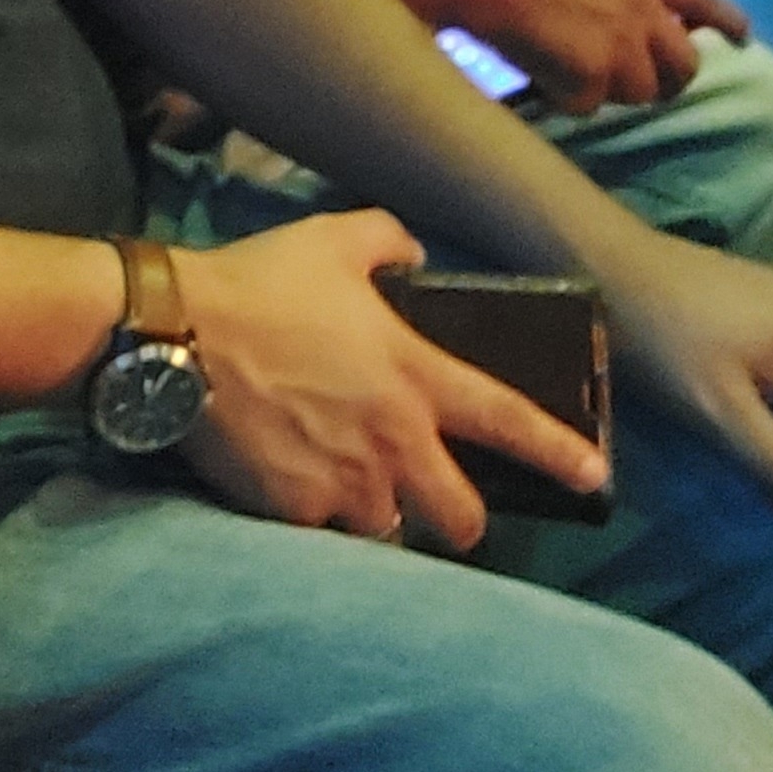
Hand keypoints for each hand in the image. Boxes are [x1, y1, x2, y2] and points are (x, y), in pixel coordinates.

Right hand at [171, 209, 612, 550]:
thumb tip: (414, 255)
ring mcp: (344, 483)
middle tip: (439, 506)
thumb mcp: (334, 239)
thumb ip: (390, 241)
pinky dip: (314, 519)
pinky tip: (290, 489)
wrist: (175, 332)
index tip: (597, 478)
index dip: (562, 455)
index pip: (510, 422)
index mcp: (416, 376)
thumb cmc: (259, 282)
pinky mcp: (293, 510)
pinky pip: (321, 532)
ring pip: (388, 530)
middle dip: (460, 519)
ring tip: (347, 489)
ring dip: (377, 515)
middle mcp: (394, 441)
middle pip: (462, 517)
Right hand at [378, 0, 747, 115]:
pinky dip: (564, 99)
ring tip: (568, 69)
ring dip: (608, 91)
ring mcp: (621, 43)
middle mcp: (643, 7)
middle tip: (629, 82)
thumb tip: (643, 19)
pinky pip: (588, 107)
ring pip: (638, 94)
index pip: (703, 0)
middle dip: (662, 81)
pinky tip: (540, 75)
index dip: (725, 24)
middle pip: (684, 67)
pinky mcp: (592, 74)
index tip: (741, 40)